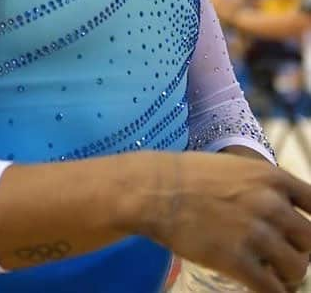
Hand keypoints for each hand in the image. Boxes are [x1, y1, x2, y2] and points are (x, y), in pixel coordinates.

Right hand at [140, 152, 310, 292]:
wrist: (152, 190)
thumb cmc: (186, 175)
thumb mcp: (232, 167)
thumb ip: (260, 186)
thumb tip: (281, 208)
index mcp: (270, 177)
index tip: (302, 232)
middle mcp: (270, 204)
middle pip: (310, 240)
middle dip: (299, 250)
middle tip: (282, 254)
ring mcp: (256, 234)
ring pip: (296, 268)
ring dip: (287, 274)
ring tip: (272, 273)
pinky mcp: (239, 261)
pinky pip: (273, 289)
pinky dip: (272, 292)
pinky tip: (263, 288)